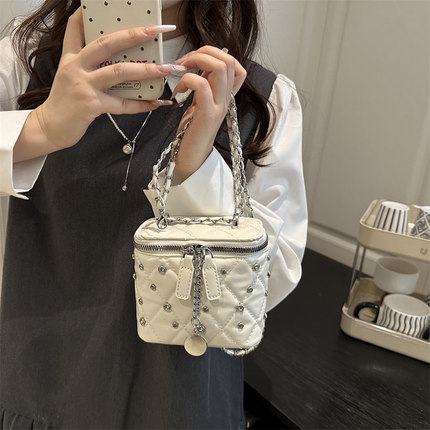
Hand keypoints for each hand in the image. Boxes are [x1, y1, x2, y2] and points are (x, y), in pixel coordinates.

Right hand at [27, 7, 176, 154]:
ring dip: (146, 70)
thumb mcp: (70, 77)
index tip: (99, 4)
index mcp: (71, 58)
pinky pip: (122, 104)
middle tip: (155, 30)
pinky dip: (141, 104)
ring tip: (166, 68)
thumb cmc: (65, 103)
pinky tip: (155, 103)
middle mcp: (76, 67)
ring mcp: (84, 85)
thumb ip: (88, 66)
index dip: (87, 14)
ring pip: (119, 71)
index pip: (75, 28)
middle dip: (133, 35)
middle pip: (106, 43)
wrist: (50, 128)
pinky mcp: (92, 105)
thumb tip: (116, 60)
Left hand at [171, 46, 246, 182]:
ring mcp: (219, 107)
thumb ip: (204, 83)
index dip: (216, 54)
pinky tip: (177, 92)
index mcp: (225, 95)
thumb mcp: (200, 102)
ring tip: (181, 71)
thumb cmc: (192, 131)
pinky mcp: (207, 115)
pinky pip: (201, 85)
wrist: (192, 158)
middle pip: (228, 60)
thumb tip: (199, 62)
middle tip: (184, 62)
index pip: (236, 65)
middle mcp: (226, 99)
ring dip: (196, 61)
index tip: (195, 61)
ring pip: (220, 67)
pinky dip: (186, 80)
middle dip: (203, 52)